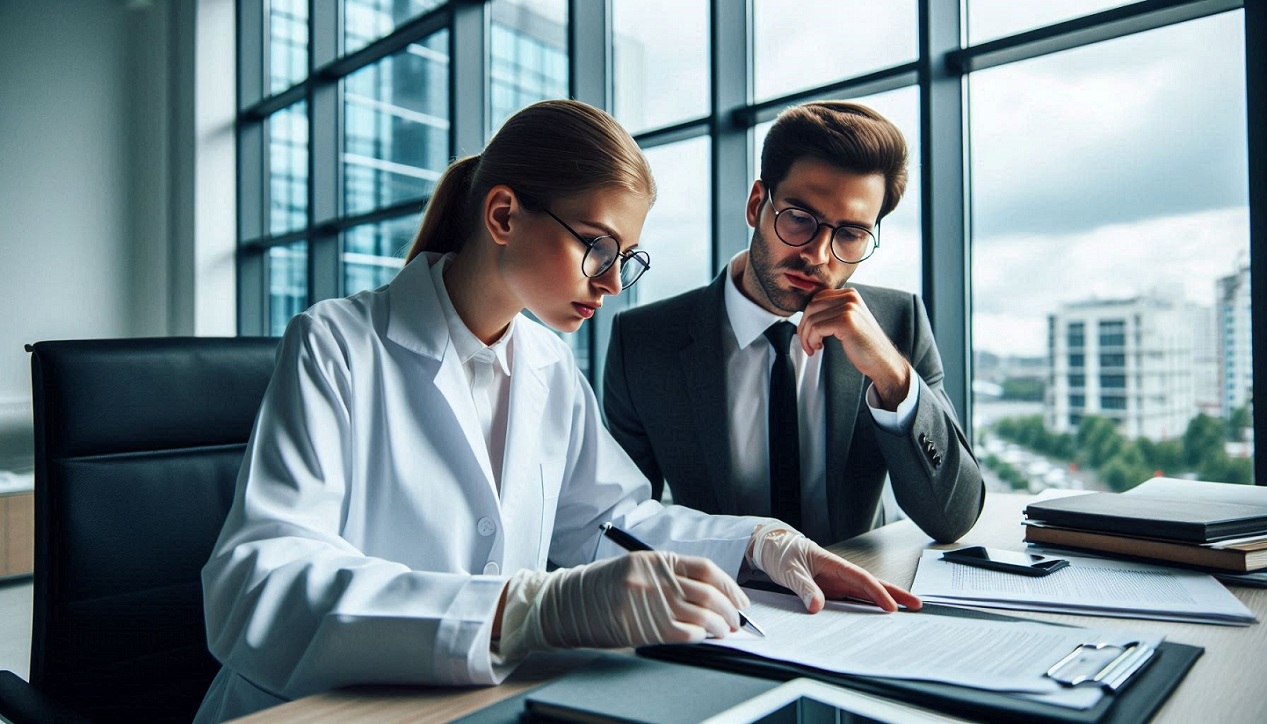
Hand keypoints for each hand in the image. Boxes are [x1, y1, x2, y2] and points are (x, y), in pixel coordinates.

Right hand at [498, 551, 749, 659]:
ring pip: (700, 614)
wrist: (564, 603)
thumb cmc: (598, 589)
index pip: (706, 569)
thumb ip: (666, 578)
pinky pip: (682, 631)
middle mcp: (655, 577)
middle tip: (737, 621)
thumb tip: (702, 598)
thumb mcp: (634, 570)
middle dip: (729, 610)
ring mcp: (648, 601)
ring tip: (724, 632)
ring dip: (718, 626)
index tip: (740, 600)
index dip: (730, 586)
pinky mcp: (641, 625)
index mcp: (655, 559)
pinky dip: (698, 636)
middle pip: (708, 593)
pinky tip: (702, 638)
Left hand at [749, 522, 921, 613]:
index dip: (878, 593)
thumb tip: (817, 607)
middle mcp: (839, 572)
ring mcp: (836, 581)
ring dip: (884, 601)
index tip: (891, 607)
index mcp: (833, 563)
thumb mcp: (788, 570)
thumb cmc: (780, 552)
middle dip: (895, 594)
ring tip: (906, 612)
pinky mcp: (830, 589)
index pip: (861, 579)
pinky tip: (877, 617)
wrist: (770, 547)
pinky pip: (852, 599)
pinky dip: (866, 607)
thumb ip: (803, 587)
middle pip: (872, 584)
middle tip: (917, 605)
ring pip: (865, 592)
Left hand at [797, 288, 909, 407]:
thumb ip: (832, 311)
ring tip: (812, 348)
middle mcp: (850, 297)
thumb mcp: (848, 321)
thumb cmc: (863, 345)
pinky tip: (818, 348)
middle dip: (803, 327)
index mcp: (850, 294)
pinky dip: (811, 340)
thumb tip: (805, 313)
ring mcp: (848, 308)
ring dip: (806, 337)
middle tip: (806, 343)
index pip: (817, 298)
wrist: (882, 361)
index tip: (808, 332)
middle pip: (811, 307)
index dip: (807, 316)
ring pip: (811, 319)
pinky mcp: (845, 321)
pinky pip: (816, 328)